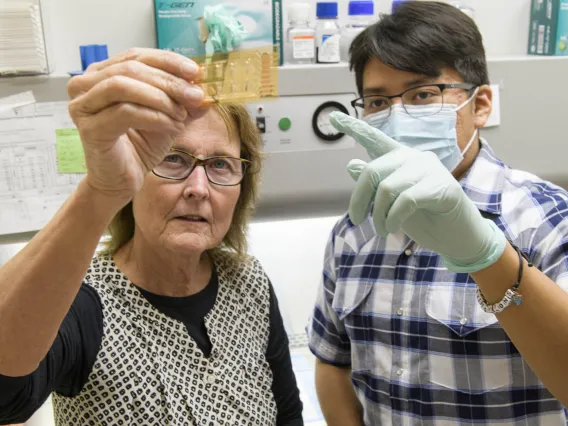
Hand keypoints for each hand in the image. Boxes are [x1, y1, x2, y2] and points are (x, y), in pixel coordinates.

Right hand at [67, 48, 206, 202]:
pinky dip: (154, 117)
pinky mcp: (89, 128)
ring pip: (124, 86)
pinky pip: (124, 112)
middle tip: (195, 95)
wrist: (122, 180)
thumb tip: (204, 90)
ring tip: (181, 114)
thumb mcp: (168, 117)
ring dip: (160, 98)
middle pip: (131, 68)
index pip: (136, 55)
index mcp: (102, 74)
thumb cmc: (139, 146)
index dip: (167, 61)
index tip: (195, 72)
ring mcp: (83, 105)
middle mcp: (86, 85)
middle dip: (169, 81)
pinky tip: (171, 126)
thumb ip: (183, 101)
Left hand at [330, 112, 505, 272]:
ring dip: (379, 215)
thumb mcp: (392, 202)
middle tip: (358, 221)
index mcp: (400, 158)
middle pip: (372, 171)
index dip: (353, 128)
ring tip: (382, 230)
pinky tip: (393, 228)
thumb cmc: (424, 217)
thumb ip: (374, 183)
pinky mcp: (442, 186)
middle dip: (359, 200)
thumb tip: (351, 164)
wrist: (456, 236)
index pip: (374, 139)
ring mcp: (429, 169)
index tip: (332, 117)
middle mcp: (414, 157)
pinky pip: (405, 201)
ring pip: (387, 188)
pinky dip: (393, 218)